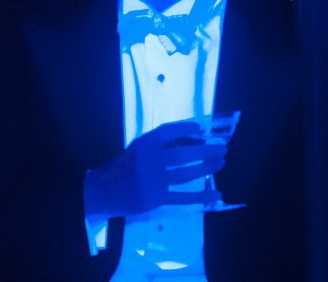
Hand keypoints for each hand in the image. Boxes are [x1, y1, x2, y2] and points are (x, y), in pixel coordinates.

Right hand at [84, 121, 225, 217]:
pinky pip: (183, 197)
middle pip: (182, 155)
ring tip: (221, 163)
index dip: (185, 128)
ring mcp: (151, 181)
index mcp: (142, 145)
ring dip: (206, 168)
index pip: (166, 132)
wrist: (104, 191)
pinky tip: (216, 194)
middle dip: (206, 151)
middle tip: (223, 148)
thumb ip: (159, 145)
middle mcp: (147, 161)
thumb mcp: (138, 149)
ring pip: (185, 174)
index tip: (200, 128)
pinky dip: (202, 196)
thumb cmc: (126, 167)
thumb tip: (193, 141)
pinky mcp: (155, 199)